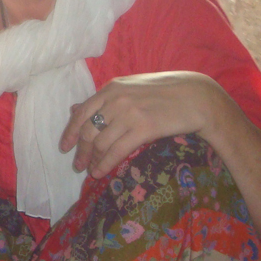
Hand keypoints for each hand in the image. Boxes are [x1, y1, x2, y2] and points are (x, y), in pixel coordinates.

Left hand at [59, 71, 228, 178]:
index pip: (82, 113)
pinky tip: (101, 172)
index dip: (71, 132)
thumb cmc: (163, 92)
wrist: (195, 97)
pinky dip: (105, 164)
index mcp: (111, 88)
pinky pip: (117, 151)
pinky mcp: (144, 129)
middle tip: (78, 165)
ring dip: (93, 160)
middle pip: (89, 131)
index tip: (64, 147)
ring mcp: (129, 114)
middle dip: (81, 151)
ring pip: (101, 143)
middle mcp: (116, 100)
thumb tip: (75, 109)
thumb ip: (104, 99)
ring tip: (91, 171)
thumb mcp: (129, 88)